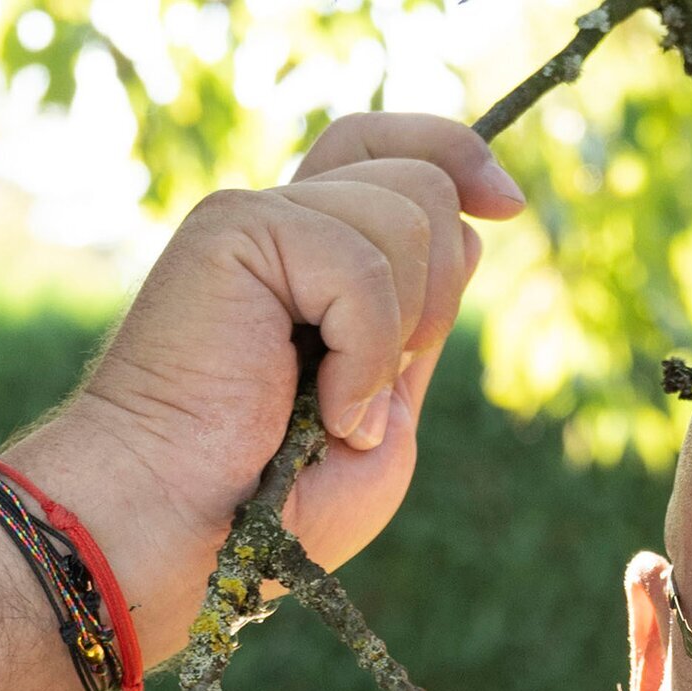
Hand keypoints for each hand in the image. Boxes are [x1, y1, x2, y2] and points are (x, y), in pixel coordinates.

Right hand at [14, 114, 524, 661]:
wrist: (182, 536)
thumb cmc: (271, 506)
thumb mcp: (384, 412)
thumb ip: (422, 326)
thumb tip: (467, 229)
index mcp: (310, 262)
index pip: (393, 154)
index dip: (457, 159)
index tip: (509, 205)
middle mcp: (282, 226)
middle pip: (419, 179)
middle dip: (438, 294)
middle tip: (374, 388)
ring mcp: (256, 221)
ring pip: (409, 212)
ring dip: (400, 334)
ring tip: (337, 410)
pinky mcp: (234, 230)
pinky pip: (362, 265)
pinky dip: (365, 356)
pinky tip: (322, 412)